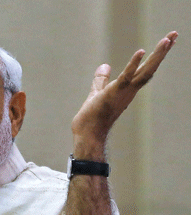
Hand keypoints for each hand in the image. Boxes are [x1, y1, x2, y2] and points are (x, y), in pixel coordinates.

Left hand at [71, 31, 177, 159]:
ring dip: (156, 56)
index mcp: (127, 89)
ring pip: (145, 71)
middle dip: (162, 51)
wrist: (87, 134)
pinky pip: (126, 77)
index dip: (155, 56)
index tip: (166, 42)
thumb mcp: (97, 92)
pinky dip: (133, 64)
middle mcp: (130, 90)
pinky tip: (141, 51)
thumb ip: (101, 79)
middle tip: (174, 34)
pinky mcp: (115, 92)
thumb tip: (104, 65)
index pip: (145, 69)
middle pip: (150, 68)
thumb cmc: (92, 117)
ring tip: (168, 39)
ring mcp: (124, 92)